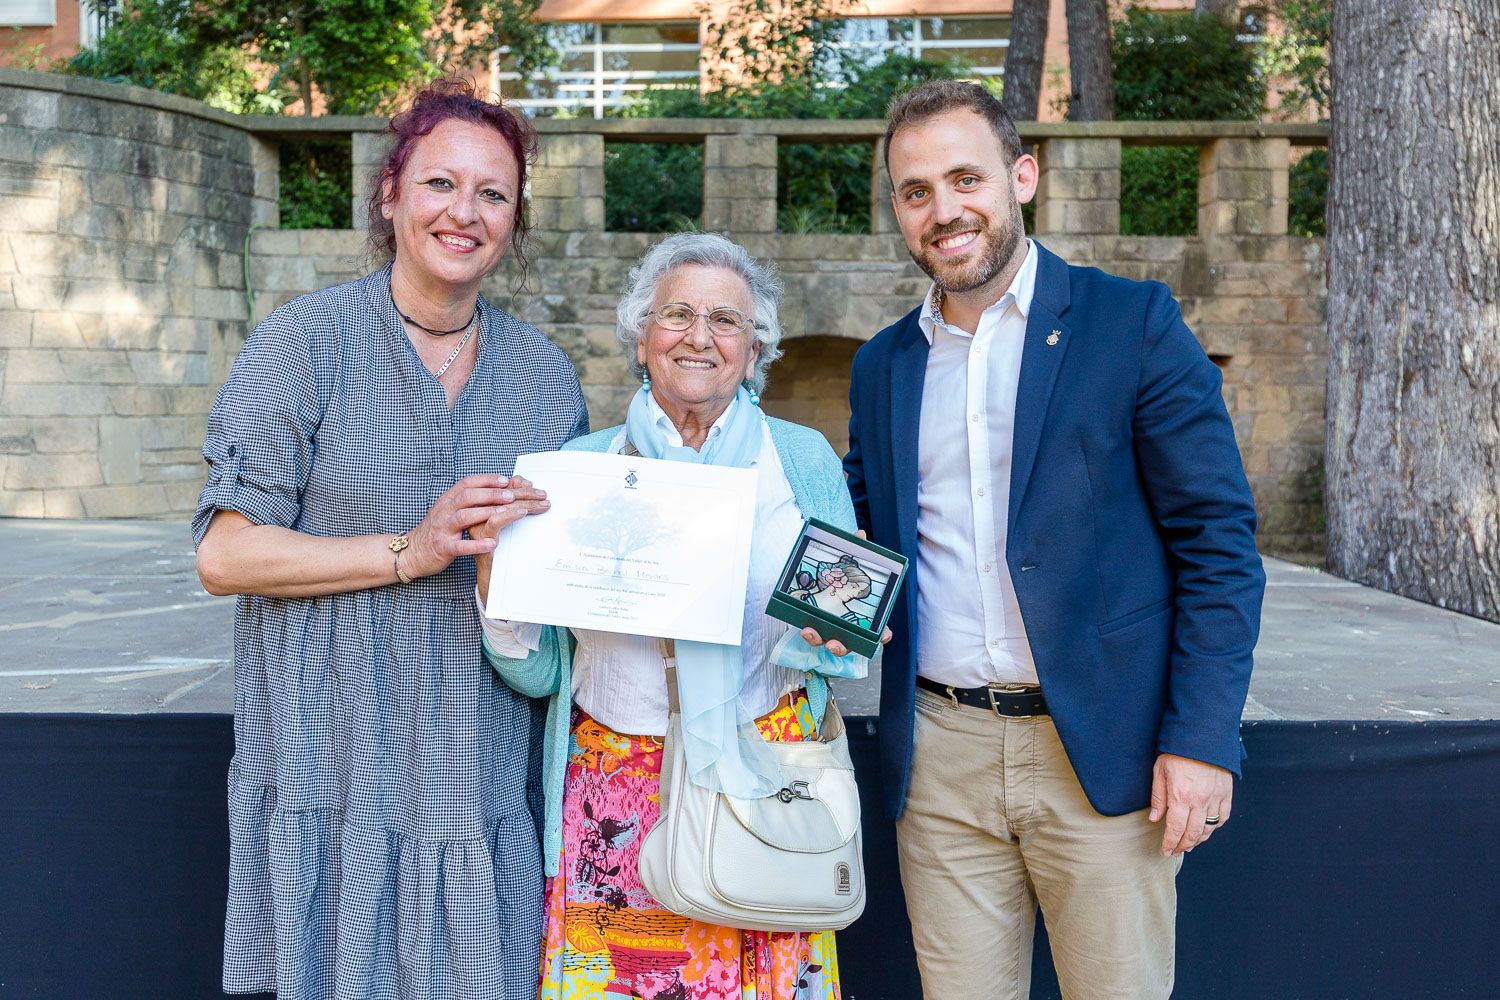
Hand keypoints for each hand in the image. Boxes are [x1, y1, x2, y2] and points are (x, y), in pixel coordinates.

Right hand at [405, 474, 548, 583]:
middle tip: (511, 495)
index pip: (467, 483)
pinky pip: (460, 545)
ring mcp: (442, 529)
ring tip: (505, 513)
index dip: (486, 479)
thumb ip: (468, 502)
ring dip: (486, 513)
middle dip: (490, 494)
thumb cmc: (437, 531)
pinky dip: (476, 544)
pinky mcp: (442, 547)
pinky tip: (492, 544)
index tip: (505, 479)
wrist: (412, 552)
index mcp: (447, 500)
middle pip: (467, 496)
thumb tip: (493, 490)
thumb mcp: (449, 510)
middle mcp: (444, 511)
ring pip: (464, 516)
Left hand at [801, 528, 892, 655]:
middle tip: (833, 643)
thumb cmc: (838, 576)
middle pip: (848, 644)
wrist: (813, 576)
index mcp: (862, 616)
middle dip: (841, 647)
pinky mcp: (812, 626)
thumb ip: (854, 551)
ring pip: (826, 643)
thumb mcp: (845, 563)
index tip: (883, 634)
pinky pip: (813, 636)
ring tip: (809, 631)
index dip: (882, 635)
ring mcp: (829, 629)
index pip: (877, 631)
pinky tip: (804, 628)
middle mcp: (847, 627)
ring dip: (818, 640)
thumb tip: (860, 534)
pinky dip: (810, 635)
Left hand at [1149, 753, 1232, 855]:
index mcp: (1180, 796)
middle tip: (1177, 850)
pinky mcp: (1226, 794)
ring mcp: (1215, 798)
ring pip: (1209, 829)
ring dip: (1199, 840)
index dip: (1170, 843)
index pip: (1175, 829)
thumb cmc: (1178, 752)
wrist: (1202, 736)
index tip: (1166, 850)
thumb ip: (1158, 798)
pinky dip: (1215, 827)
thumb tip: (1155, 819)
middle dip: (1183, 845)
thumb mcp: (1160, 771)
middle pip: (1193, 834)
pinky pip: (1222, 817)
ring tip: (1190, 843)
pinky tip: (1207, 829)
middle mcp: (1199, 800)